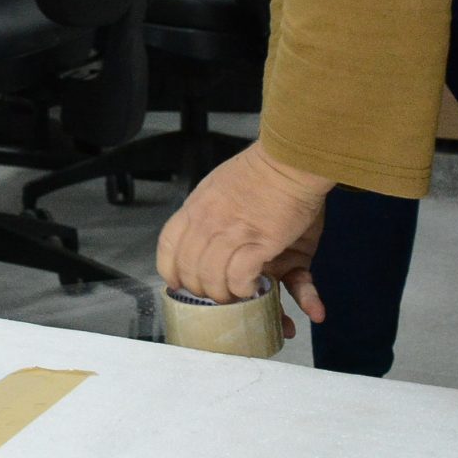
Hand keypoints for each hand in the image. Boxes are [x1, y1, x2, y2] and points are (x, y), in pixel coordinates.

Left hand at [156, 142, 334, 327]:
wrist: (289, 163)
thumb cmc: (259, 171)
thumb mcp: (217, 185)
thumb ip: (205, 209)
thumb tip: (198, 228)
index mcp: (194, 206)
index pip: (168, 245)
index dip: (170, 269)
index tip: (177, 282)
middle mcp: (206, 221)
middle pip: (189, 268)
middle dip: (200, 289)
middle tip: (215, 294)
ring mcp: (230, 232)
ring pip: (212, 278)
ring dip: (224, 294)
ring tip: (235, 295)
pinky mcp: (257, 243)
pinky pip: (240, 278)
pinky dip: (244, 289)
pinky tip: (252, 287)